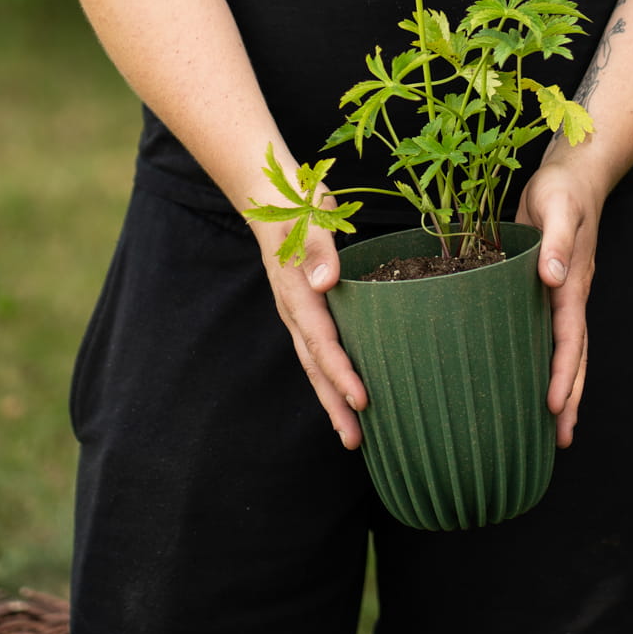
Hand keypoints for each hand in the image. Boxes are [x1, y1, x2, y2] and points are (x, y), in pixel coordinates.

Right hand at [247, 215, 368, 448]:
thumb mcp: (310, 214)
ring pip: (313, 363)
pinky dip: (330, 376)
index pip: (321, 340)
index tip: (362, 400)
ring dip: (331, 398)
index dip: (341, 372)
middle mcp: (293, 308)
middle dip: (334, 404)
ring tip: (353, 434)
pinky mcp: (303, 308)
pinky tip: (345, 393)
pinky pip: (316, 349)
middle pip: (314, 364)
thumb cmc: (297, 201)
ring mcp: (295, 311)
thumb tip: (327, 281)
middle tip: (356, 441)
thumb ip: (319, 247)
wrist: (269, 192)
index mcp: (296, 290)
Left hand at [516, 158, 601, 447]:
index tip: (554, 407)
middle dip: (570, 399)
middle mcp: (571, 296)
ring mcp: (562, 295)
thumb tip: (554, 278)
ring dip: (563, 389)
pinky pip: (549, 335)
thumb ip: (557, 241)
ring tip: (552, 431)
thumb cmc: (562, 188)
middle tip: (560, 441)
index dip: (563, 374)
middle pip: (575, 357)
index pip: (570, 338)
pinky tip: (530, 382)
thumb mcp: (556, 206)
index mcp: (573, 283)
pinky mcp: (546, 290)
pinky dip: (545, 363)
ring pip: (566, 352)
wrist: (574, 174)